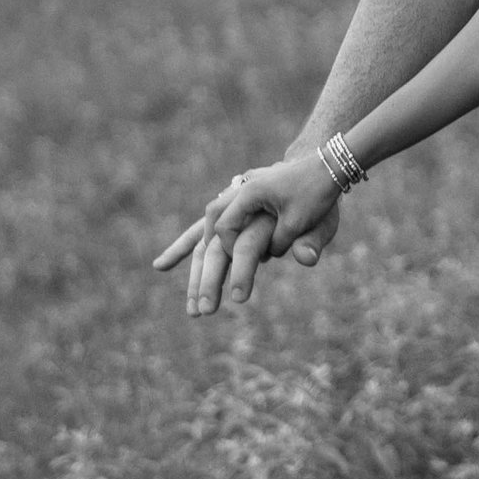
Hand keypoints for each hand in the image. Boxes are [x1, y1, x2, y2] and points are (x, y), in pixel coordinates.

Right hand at [151, 154, 342, 314]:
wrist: (317, 167)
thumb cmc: (316, 193)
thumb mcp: (318, 216)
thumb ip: (307, 238)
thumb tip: (306, 260)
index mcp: (250, 193)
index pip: (228, 232)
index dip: (234, 258)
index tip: (241, 285)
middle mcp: (232, 197)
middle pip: (210, 240)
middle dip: (205, 278)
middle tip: (203, 312)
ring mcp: (229, 204)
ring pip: (203, 239)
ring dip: (194, 270)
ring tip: (183, 298)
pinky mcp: (231, 212)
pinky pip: (203, 231)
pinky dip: (185, 247)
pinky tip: (160, 266)